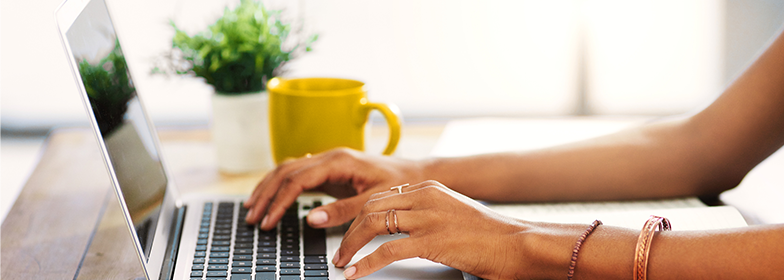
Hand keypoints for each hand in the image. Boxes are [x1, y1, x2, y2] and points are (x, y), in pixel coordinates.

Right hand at [243, 148, 423, 229]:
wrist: (416, 174)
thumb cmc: (400, 184)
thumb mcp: (374, 200)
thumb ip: (344, 210)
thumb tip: (311, 218)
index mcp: (339, 160)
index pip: (297, 179)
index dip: (279, 201)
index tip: (269, 221)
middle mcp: (330, 156)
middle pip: (285, 171)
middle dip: (266, 194)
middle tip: (252, 217)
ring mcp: (328, 161)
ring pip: (288, 170)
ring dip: (268, 188)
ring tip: (253, 208)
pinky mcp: (330, 170)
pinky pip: (298, 174)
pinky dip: (281, 186)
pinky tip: (271, 197)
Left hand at [334, 180, 564, 278]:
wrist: (518, 243)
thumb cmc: (490, 235)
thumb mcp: (453, 213)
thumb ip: (426, 214)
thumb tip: (400, 229)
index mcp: (429, 188)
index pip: (381, 197)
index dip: (358, 216)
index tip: (348, 232)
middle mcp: (425, 197)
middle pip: (371, 208)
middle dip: (349, 231)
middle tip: (340, 251)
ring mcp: (428, 217)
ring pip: (373, 225)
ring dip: (351, 246)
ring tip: (342, 262)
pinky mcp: (432, 240)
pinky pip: (387, 251)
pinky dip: (366, 263)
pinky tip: (356, 273)